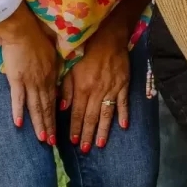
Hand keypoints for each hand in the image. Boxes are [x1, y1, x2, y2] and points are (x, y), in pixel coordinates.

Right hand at [0, 5, 60, 144]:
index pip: (55, 100)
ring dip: (39, 124)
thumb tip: (61, 75)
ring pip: (35, 107)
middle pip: (46, 108)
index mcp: (52, 75)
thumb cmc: (38, 37)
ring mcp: (29, 82)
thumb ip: (57, 65)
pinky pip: (18, 99)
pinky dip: (18, 112)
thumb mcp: (53, 52)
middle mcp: (43, 82)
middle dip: (50, 126)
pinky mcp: (15, 79)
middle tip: (53, 143)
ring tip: (43, 140)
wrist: (23, 29)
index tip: (60, 129)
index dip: (56, 116)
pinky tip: (19, 124)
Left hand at [63, 17, 130, 150]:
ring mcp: (112, 89)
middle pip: (91, 117)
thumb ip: (66, 88)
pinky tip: (122, 127)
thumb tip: (63, 108)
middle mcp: (97, 91)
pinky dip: (123, 115)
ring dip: (103, 130)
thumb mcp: (70, 67)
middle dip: (87, 135)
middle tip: (85, 149)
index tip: (72, 142)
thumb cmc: (85, 50)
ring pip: (106, 114)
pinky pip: (123, 102)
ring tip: (99, 144)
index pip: (77, 113)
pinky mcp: (123, 84)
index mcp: (82, 87)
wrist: (108, 36)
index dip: (74, 128)